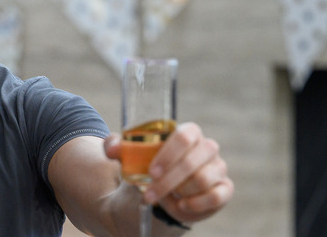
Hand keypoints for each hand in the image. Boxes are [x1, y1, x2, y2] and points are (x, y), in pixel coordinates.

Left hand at [105, 122, 233, 223]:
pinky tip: (180, 205)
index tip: (151, 172)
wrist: (165, 192)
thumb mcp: (131, 156)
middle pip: (192, 161)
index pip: (184, 136)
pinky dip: (195, 204)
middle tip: (149, 194)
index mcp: (188, 132)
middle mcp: (207, 147)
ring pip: (202, 179)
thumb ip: (117, 147)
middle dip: (168, 181)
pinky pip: (215, 196)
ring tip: (165, 196)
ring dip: (178, 192)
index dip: (168, 155)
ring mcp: (218, 167)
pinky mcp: (225, 188)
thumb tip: (111, 148)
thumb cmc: (150, 167)